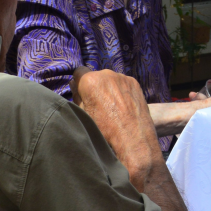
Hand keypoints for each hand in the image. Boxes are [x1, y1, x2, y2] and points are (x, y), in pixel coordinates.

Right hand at [74, 69, 162, 190]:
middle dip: (94, 86)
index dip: (78, 84)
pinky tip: (123, 106)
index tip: (81, 94)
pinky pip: (122, 84)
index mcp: (90, 81)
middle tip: (96, 104)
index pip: (78, 72)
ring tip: (111, 107)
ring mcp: (123, 77)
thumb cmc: (103, 129)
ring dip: (108, 88)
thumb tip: (74, 84)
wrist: (132, 138)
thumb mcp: (82, 114)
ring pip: (110, 80)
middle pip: (95, 76)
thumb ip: (76, 97)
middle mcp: (107, 74)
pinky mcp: (135, 82)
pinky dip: (121, 91)